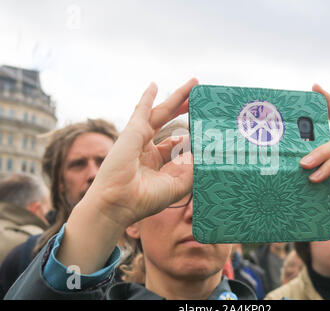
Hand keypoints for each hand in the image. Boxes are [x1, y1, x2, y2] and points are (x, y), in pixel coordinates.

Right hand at [83, 78, 197, 227]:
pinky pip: (142, 110)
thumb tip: (207, 152)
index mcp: (156, 162)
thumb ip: (192, 169)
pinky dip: (148, 97)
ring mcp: (139, 138)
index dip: (190, 136)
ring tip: (192, 85)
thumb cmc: (143, 199)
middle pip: (171, 123)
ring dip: (177, 98)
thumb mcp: (177, 185)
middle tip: (199, 100)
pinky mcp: (133, 131)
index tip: (204, 130)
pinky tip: (155, 85)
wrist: (118, 202)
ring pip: (162, 112)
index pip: (176, 144)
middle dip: (185, 110)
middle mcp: (147, 148)